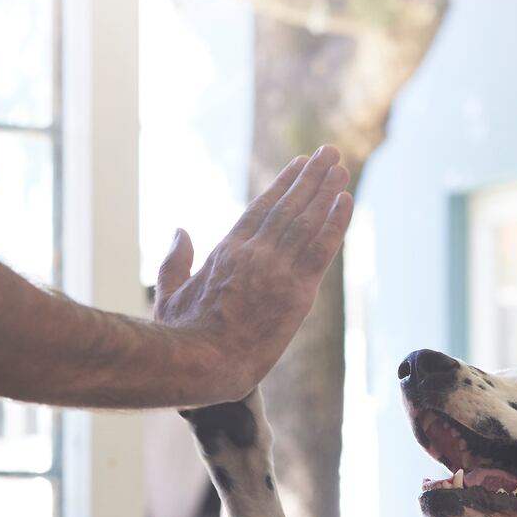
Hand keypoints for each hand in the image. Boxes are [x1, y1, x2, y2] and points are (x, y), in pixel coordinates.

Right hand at [153, 146, 352, 404]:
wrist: (201, 362)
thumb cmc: (181, 335)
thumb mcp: (169, 292)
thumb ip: (176, 260)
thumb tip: (180, 232)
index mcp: (228, 250)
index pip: (262, 208)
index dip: (284, 184)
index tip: (299, 164)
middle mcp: (256, 253)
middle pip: (290, 207)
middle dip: (311, 178)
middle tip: (329, 154)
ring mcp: (278, 270)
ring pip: (309, 222)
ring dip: (327, 191)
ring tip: (340, 166)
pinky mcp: (298, 293)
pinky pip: (323, 249)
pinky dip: (337, 223)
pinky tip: (347, 200)